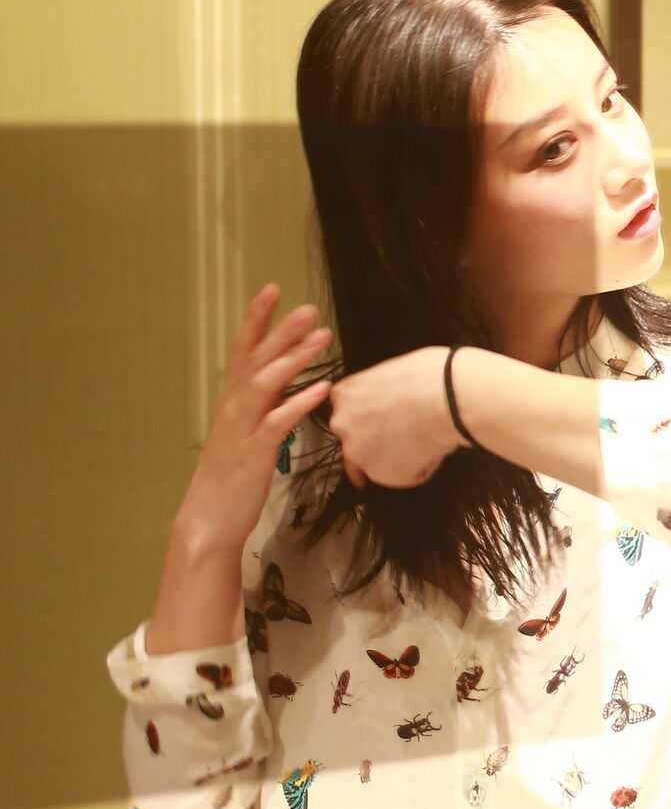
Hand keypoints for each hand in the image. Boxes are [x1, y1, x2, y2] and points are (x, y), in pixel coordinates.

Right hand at [175, 283, 332, 555]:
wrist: (210, 519)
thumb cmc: (233, 477)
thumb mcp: (250, 434)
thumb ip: (265, 407)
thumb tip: (288, 387)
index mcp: (233, 402)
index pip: (243, 352)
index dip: (256, 320)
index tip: (272, 289)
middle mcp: (234, 409)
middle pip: (256, 360)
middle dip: (280, 331)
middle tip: (308, 306)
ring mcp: (242, 430)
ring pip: (265, 384)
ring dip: (294, 359)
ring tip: (322, 337)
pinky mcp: (253, 453)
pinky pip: (277, 423)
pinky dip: (298, 403)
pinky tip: (322, 388)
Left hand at [328, 344, 463, 488]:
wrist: (450, 398)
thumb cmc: (431, 376)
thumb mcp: (393, 370)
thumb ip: (380, 391)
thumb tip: (393, 402)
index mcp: (344, 394)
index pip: (347, 412)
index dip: (369, 417)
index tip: (383, 421)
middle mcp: (343, 424)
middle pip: (356, 439)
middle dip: (377, 440)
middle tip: (406, 433)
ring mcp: (358, 451)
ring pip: (377, 461)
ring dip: (397, 457)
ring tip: (425, 441)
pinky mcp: (381, 474)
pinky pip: (401, 477)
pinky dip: (417, 469)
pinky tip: (432, 450)